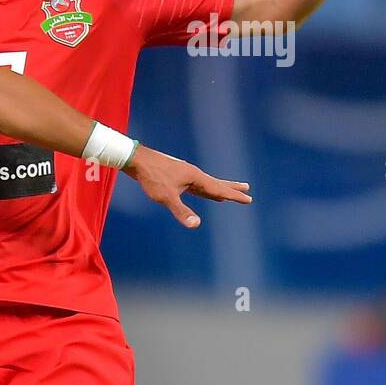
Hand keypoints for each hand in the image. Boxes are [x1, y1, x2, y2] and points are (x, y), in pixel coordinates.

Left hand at [123, 144, 251, 227]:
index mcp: (195, 177)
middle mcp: (193, 174)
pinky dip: (203, 189)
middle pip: (216, 183)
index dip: (233, 196)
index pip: (218, 189)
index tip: (249, 199)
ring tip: (228, 192)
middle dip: (231, 188)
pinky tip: (202, 191)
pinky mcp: (176, 176)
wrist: (136, 160)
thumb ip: (181, 211)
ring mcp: (185, 174)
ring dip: (218, 188)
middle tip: (247, 190)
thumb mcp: (166, 197)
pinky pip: (195, 185)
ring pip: (206, 184)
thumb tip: (195, 224)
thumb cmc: (151, 178)